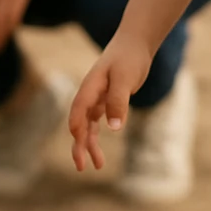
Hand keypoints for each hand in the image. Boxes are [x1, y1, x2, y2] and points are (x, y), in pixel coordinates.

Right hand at [69, 32, 153, 171]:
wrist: (134, 44)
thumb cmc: (128, 58)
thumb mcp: (125, 78)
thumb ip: (118, 102)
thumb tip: (114, 128)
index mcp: (90, 87)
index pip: (78, 110)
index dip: (77, 127)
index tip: (78, 143)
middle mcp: (90, 94)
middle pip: (80, 122)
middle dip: (79, 144)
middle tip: (81, 166)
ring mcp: (96, 98)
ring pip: (88, 126)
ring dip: (89, 145)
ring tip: (96, 166)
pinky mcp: (106, 100)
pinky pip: (97, 122)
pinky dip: (97, 136)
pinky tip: (100, 151)